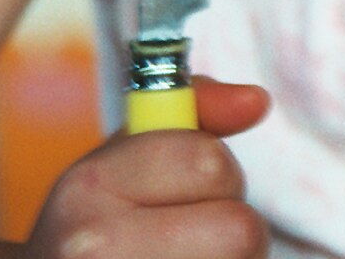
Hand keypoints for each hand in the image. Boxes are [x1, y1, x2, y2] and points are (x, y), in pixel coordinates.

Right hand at [19, 78, 270, 258]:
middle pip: (240, 231)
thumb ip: (198, 112)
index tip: (183, 191)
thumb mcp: (129, 156)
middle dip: (232, 230)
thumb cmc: (102, 222)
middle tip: (190, 239)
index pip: (212, 165)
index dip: (217, 175)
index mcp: (88, 188)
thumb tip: (256, 101)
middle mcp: (92, 249)